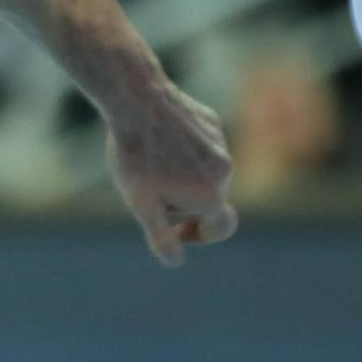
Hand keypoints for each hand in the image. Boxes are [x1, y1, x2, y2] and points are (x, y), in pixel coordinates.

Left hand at [105, 81, 237, 266]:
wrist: (136, 100)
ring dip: (182, 175)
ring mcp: (220, 143)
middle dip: (183, 201)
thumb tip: (175, 261)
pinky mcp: (211, 121)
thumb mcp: (142, 206)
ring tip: (149, 161)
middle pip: (208, 199)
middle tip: (148, 187)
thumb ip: (161, 238)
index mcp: (212, 196)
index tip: (173, 229)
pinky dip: (183, 150)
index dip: (197, 235)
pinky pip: (200, 145)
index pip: (220, 228)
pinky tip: (157, 140)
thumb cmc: (136, 157)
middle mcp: (225, 171)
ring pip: (203, 171)